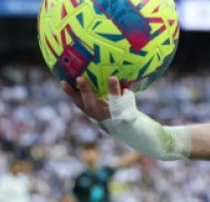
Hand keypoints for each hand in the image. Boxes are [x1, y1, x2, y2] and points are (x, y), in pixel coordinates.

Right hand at [61, 76, 190, 160]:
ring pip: (102, 109)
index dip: (71, 94)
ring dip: (102, 95)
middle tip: (77, 77)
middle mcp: (103, 120)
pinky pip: (120, 108)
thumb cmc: (132, 120)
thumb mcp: (120, 107)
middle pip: (88, 107)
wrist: (147, 138)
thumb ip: (114, 95)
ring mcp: (114, 122)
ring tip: (103, 77)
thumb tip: (112, 72)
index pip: (81, 105)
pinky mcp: (126, 122)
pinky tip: (118, 82)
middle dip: (81, 93)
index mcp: (100, 116)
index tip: (62, 81)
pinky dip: (117, 94)